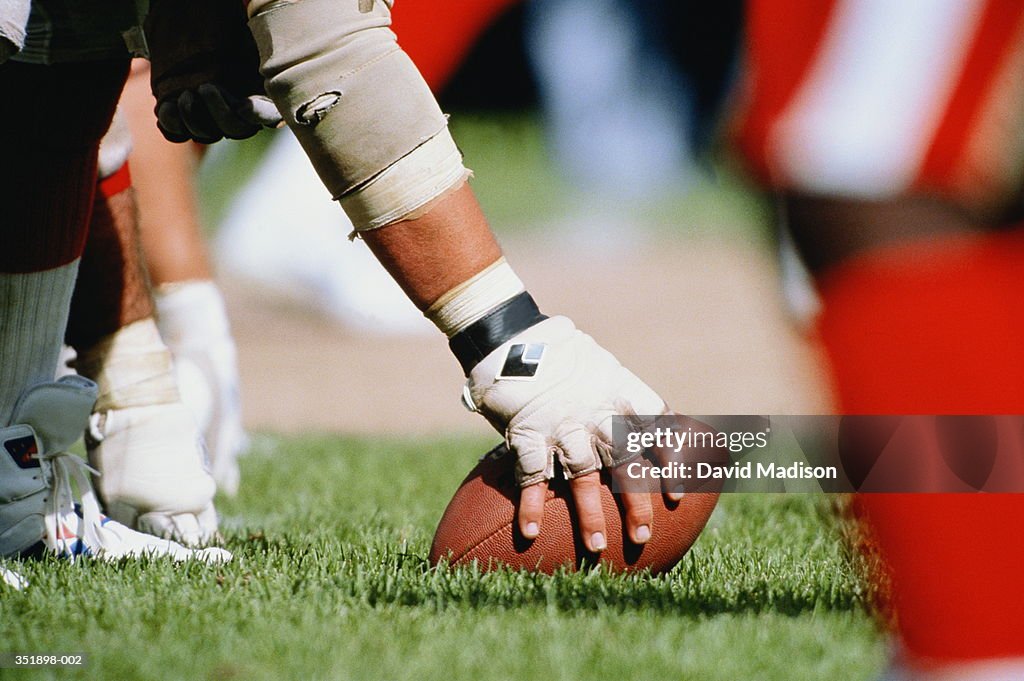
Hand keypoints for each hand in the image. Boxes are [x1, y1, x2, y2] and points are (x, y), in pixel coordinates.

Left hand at [145, 0, 281, 143]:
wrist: (194, 22)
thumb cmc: (228, 30)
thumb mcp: (250, 40)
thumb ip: (263, 56)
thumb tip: (274, 65)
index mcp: (261, 97)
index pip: (267, 118)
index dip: (256, 115)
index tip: (243, 104)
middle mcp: (237, 114)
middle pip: (235, 130)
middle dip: (220, 113)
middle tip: (205, 88)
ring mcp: (209, 118)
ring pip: (205, 135)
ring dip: (194, 120)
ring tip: (185, 96)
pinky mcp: (182, 116)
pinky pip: (176, 132)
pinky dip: (172, 123)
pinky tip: (168, 107)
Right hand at [463, 316, 676, 551]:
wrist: (510, 335)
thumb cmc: (559, 354)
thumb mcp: (600, 367)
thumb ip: (618, 398)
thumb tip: (647, 427)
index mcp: (619, 391)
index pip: (657, 426)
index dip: (671, 461)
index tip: (679, 495)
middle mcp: (596, 410)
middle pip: (624, 461)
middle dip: (635, 501)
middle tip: (643, 536)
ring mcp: (562, 423)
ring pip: (582, 474)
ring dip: (588, 513)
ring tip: (596, 547)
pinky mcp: (527, 431)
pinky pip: (531, 473)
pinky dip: (531, 503)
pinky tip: (530, 531)